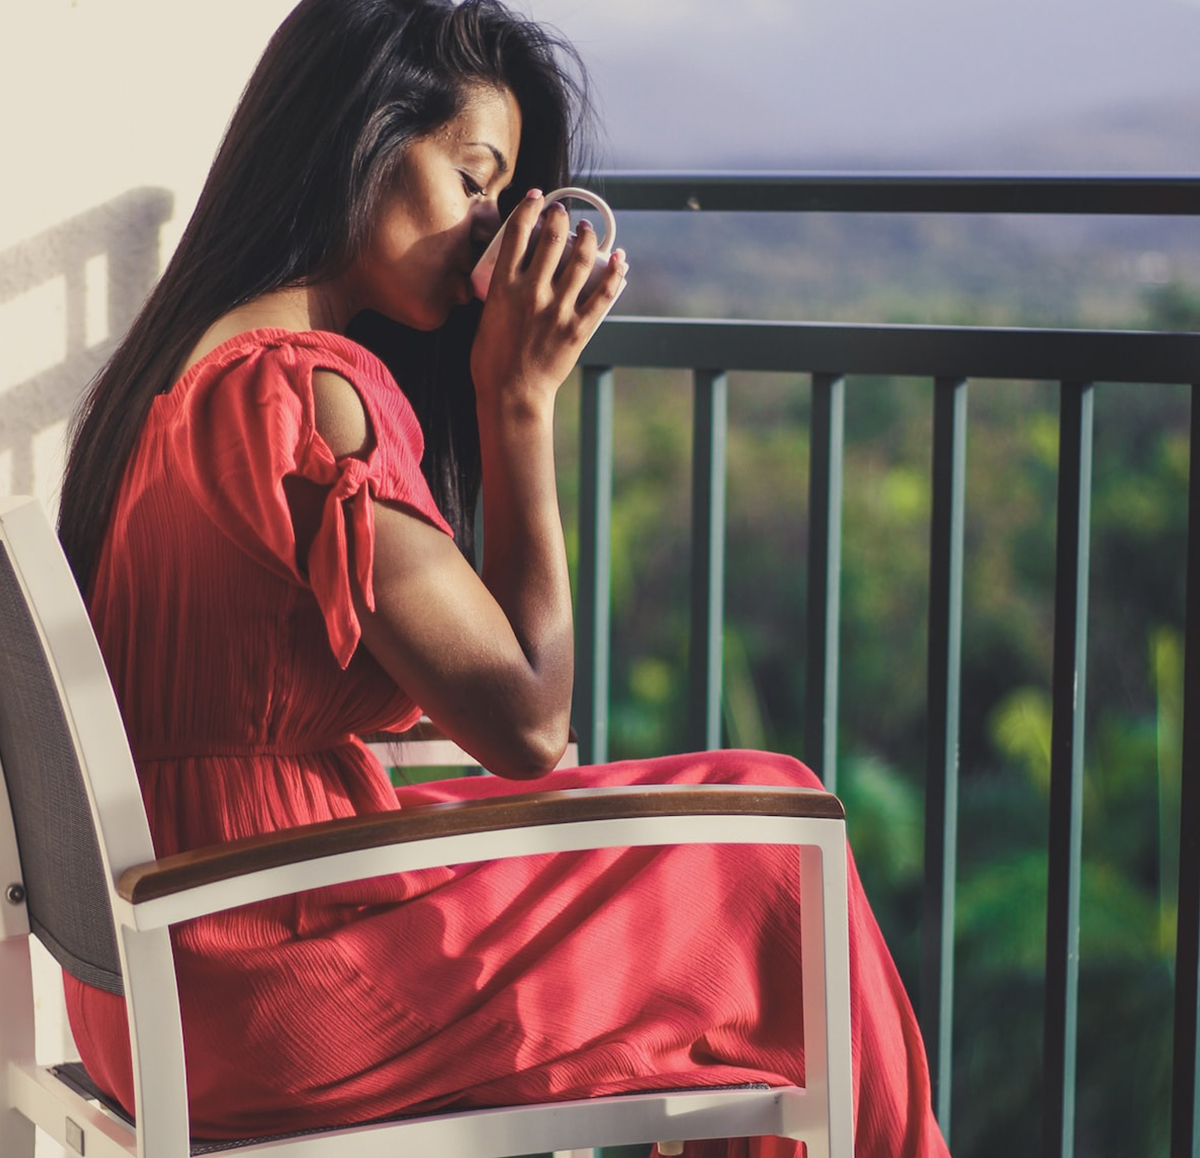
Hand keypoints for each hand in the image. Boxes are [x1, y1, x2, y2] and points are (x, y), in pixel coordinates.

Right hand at [470, 189, 627, 412]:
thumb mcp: (486, 316)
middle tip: (563, 213)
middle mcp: (532, 293)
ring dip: (588, 238)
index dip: (529, 208)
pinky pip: (602, 294)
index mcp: (503, 287)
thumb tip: (512, 273)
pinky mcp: (578, 329)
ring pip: (580, 260)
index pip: (517, 233)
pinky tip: (620, 259)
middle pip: (551, 239)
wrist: (511, 394)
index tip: (536, 198)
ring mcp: (557, 310)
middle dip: (560, 217)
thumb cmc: (492, 361)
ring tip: (588, 230)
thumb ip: (500, 292)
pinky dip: (615, 273)